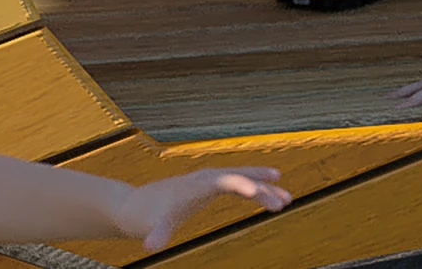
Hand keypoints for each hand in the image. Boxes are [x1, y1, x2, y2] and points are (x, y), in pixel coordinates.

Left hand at [119, 167, 290, 249]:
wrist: (135, 205)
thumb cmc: (143, 216)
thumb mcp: (149, 226)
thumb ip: (155, 234)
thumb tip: (150, 246)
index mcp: (195, 185)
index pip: (222, 179)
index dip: (239, 183)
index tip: (255, 191)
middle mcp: (205, 178)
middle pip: (239, 176)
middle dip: (261, 186)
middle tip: (284, 199)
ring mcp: (208, 180)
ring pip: (242, 178)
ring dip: (263, 187)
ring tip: (286, 198)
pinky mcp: (209, 187)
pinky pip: (237, 184)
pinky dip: (253, 189)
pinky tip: (267, 196)